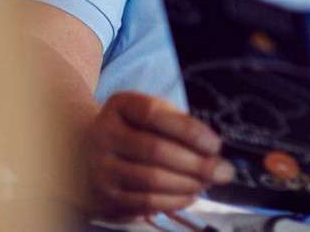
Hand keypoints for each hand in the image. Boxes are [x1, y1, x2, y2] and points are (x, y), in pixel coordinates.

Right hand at [81, 91, 232, 219]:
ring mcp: (100, 168)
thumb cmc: (134, 130)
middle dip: (197, 164)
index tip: (215, 145)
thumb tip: (212, 149)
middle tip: (223, 172)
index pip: (154, 114)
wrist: (86, 153)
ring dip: (187, 184)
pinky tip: (190, 195)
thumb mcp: (151, 114)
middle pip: (155, 151)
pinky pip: (143, 203)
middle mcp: (103, 135)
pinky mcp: (102, 196)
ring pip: (151, 180)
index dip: (189, 130)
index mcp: (120, 106)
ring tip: (207, 183)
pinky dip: (173, 201)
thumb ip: (179, 123)